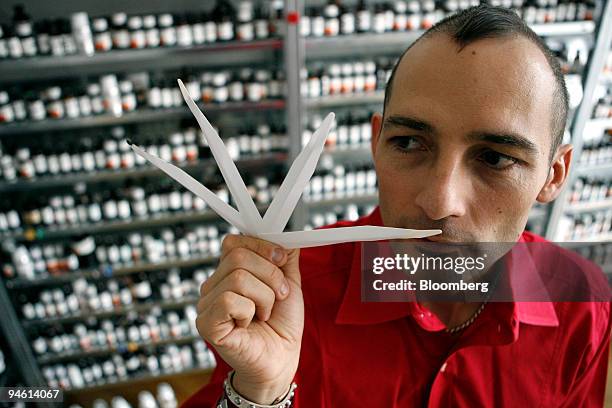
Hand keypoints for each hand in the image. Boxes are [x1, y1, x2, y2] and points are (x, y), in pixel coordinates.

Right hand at [196, 234, 302, 403]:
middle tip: (279, 296)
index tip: (282, 259)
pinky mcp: (207, 324)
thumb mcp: (288, 284)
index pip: (235, 242)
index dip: (261, 246)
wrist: (281, 360)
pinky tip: (249, 324)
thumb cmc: (281, 325)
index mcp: (230, 272)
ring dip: (264, 298)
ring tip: (265, 314)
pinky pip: (229, 300)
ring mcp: (207, 304)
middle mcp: (214, 285)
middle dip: (270, 275)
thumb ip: (286, 258)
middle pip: (239, 257)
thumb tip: (286, 236)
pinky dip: (249, 312)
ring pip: (238, 279)